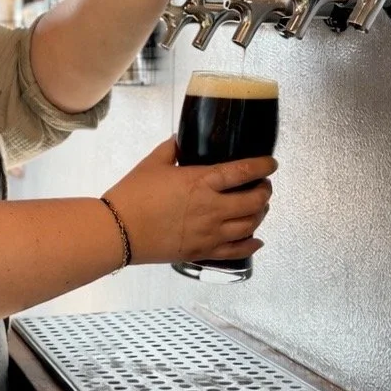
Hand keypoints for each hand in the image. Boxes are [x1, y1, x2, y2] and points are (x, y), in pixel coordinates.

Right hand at [102, 138, 275, 265]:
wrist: (118, 230)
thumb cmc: (133, 195)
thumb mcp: (152, 163)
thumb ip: (171, 148)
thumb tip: (181, 138)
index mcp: (201, 181)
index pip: (243, 172)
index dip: (263, 166)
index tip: (271, 163)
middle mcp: (212, 208)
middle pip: (254, 201)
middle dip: (265, 192)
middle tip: (264, 186)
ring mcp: (210, 232)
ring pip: (250, 225)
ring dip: (260, 215)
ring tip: (259, 208)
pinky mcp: (203, 251)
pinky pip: (237, 251)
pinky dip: (251, 245)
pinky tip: (257, 240)